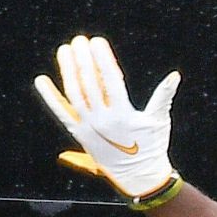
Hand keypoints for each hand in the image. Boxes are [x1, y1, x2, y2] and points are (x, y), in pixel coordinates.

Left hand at [34, 35, 179, 199]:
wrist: (138, 176)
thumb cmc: (153, 146)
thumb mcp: (159, 120)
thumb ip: (164, 96)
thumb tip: (175, 76)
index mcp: (123, 115)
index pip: (110, 80)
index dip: (102, 59)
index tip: (96, 41)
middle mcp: (102, 120)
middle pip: (89, 84)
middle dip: (84, 60)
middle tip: (79, 40)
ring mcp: (88, 127)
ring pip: (74, 93)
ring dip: (68, 71)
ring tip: (65, 50)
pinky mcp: (79, 133)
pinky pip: (61, 112)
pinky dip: (50, 96)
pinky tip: (41, 80)